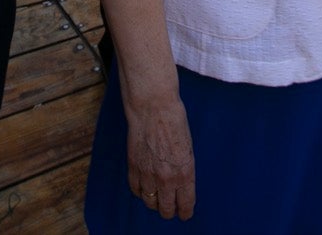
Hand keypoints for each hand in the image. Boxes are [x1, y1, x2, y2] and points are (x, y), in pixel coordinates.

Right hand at [125, 95, 195, 220]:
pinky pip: (135, 190)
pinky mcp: (133, 167)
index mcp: (185, 173)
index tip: (185, 213)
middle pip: (166, 209)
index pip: (185, 205)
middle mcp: (166, 178)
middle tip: (171, 208)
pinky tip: (144, 188)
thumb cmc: (174, 122)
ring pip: (150, 202)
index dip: (185, 212)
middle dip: (170, 211)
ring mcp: (148, 174)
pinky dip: (140, 192)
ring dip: (154, 202)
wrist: (153, 107)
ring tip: (158, 198)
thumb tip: (181, 184)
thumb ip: (184, 170)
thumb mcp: (188, 149)